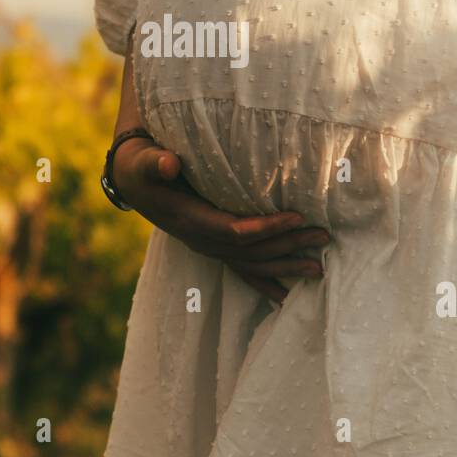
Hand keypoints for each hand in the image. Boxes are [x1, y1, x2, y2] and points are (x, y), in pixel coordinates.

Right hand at [112, 134, 330, 302]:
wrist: (134, 184)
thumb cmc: (144, 167)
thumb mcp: (144, 161)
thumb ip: (155, 162)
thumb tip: (168, 163)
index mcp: (190, 220)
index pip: (234, 230)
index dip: (266, 227)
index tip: (297, 216)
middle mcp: (202, 241)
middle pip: (251, 250)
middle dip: (288, 245)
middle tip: (323, 236)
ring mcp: (208, 248)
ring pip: (252, 264)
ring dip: (285, 266)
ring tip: (318, 268)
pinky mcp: (213, 247)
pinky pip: (242, 270)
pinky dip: (264, 283)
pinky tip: (285, 295)